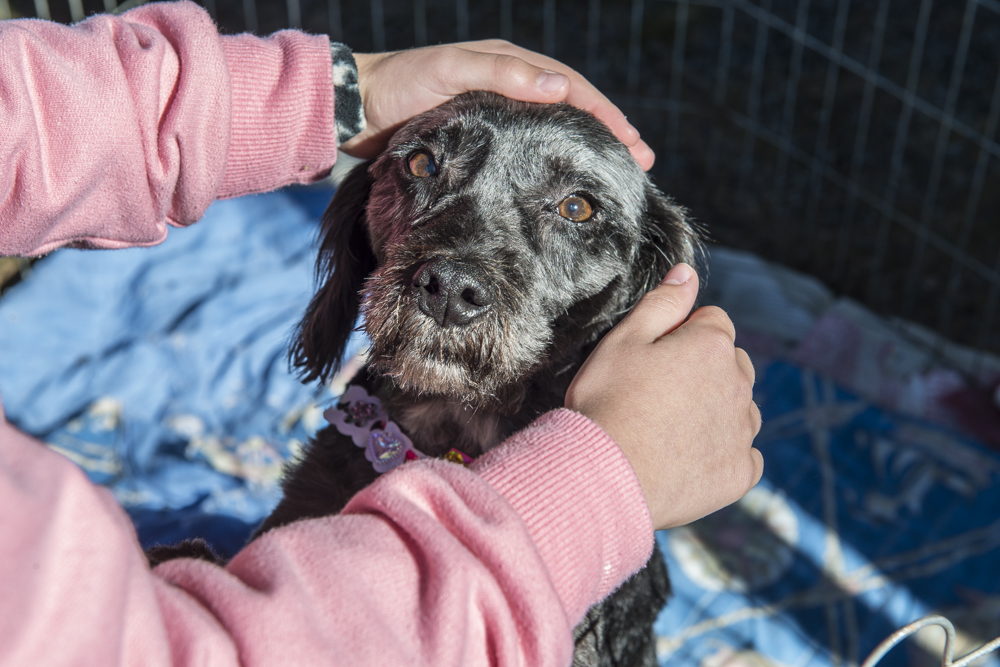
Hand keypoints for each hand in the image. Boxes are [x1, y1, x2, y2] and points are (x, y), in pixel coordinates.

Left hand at [342, 40, 654, 169]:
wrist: (358, 108)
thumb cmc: (402, 85)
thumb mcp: (451, 71)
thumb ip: (502, 75)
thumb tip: (560, 86)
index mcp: (508, 64)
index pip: (571, 87)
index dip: (605, 114)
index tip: (632, 142)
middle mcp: (509, 85)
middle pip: (571, 108)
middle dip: (607, 132)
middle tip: (639, 162)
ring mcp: (498, 112)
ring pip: (553, 129)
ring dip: (584, 148)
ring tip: (611, 173)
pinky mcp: (483, 137)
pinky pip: (528, 146)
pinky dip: (552, 159)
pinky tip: (562, 179)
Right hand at [565, 263, 762, 529]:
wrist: (605, 474)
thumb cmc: (607, 402)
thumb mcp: (622, 341)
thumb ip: (662, 303)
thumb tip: (687, 273)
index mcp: (712, 346)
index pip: (712, 321)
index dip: (681, 335)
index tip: (652, 357)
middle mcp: (739, 385)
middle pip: (732, 363)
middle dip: (706, 369)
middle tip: (659, 392)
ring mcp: (742, 431)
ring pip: (741, 408)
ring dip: (718, 410)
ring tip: (672, 427)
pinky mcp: (740, 473)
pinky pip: (745, 456)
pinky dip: (725, 454)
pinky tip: (690, 458)